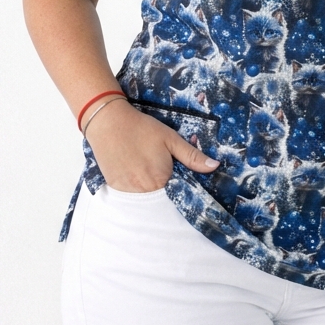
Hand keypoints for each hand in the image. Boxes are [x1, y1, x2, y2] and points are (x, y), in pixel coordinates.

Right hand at [84, 100, 219, 191]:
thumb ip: (192, 156)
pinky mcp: (115, 189)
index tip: (181, 184)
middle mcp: (146, 190)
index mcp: (162, 179)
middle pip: (162, 201)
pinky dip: (136, 193)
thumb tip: (215, 166)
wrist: (109, 123)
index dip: (181, 191)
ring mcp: (128, 191)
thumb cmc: (143, 129)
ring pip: (146, 201)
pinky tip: (136, 178)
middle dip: (166, 195)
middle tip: (164, 180)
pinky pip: (130, 199)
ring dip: (151, 195)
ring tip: (149, 178)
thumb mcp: (170, 138)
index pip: (178, 196)